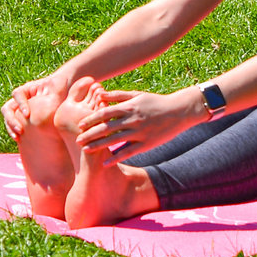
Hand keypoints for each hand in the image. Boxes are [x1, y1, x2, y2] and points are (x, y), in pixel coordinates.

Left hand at [72, 88, 203, 157]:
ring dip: (99, 146)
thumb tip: (100, 94)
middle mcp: (132, 119)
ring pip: (115, 140)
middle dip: (90, 134)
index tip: (80, 124)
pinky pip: (128, 152)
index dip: (91, 119)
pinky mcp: (147, 143)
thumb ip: (118, 96)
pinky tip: (105, 163)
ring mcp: (139, 132)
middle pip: (106, 127)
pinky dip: (116, 158)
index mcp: (129, 106)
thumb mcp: (137, 95)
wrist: (179, 111)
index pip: (105, 113)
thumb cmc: (156, 102)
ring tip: (86, 151)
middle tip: (77, 140)